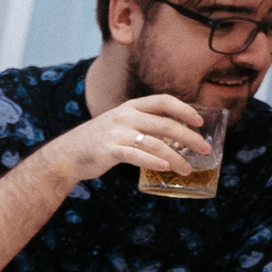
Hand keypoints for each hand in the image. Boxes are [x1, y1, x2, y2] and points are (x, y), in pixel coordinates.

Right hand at [45, 93, 207, 184]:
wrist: (67, 154)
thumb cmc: (99, 141)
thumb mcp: (120, 124)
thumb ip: (143, 124)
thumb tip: (175, 134)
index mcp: (130, 107)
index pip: (164, 101)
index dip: (184, 110)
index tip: (200, 122)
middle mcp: (125, 116)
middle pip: (166, 124)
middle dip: (190, 138)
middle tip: (205, 150)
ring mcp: (116, 133)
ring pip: (155, 143)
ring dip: (176, 157)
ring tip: (187, 169)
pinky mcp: (109, 150)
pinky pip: (137, 155)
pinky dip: (154, 162)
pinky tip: (166, 168)